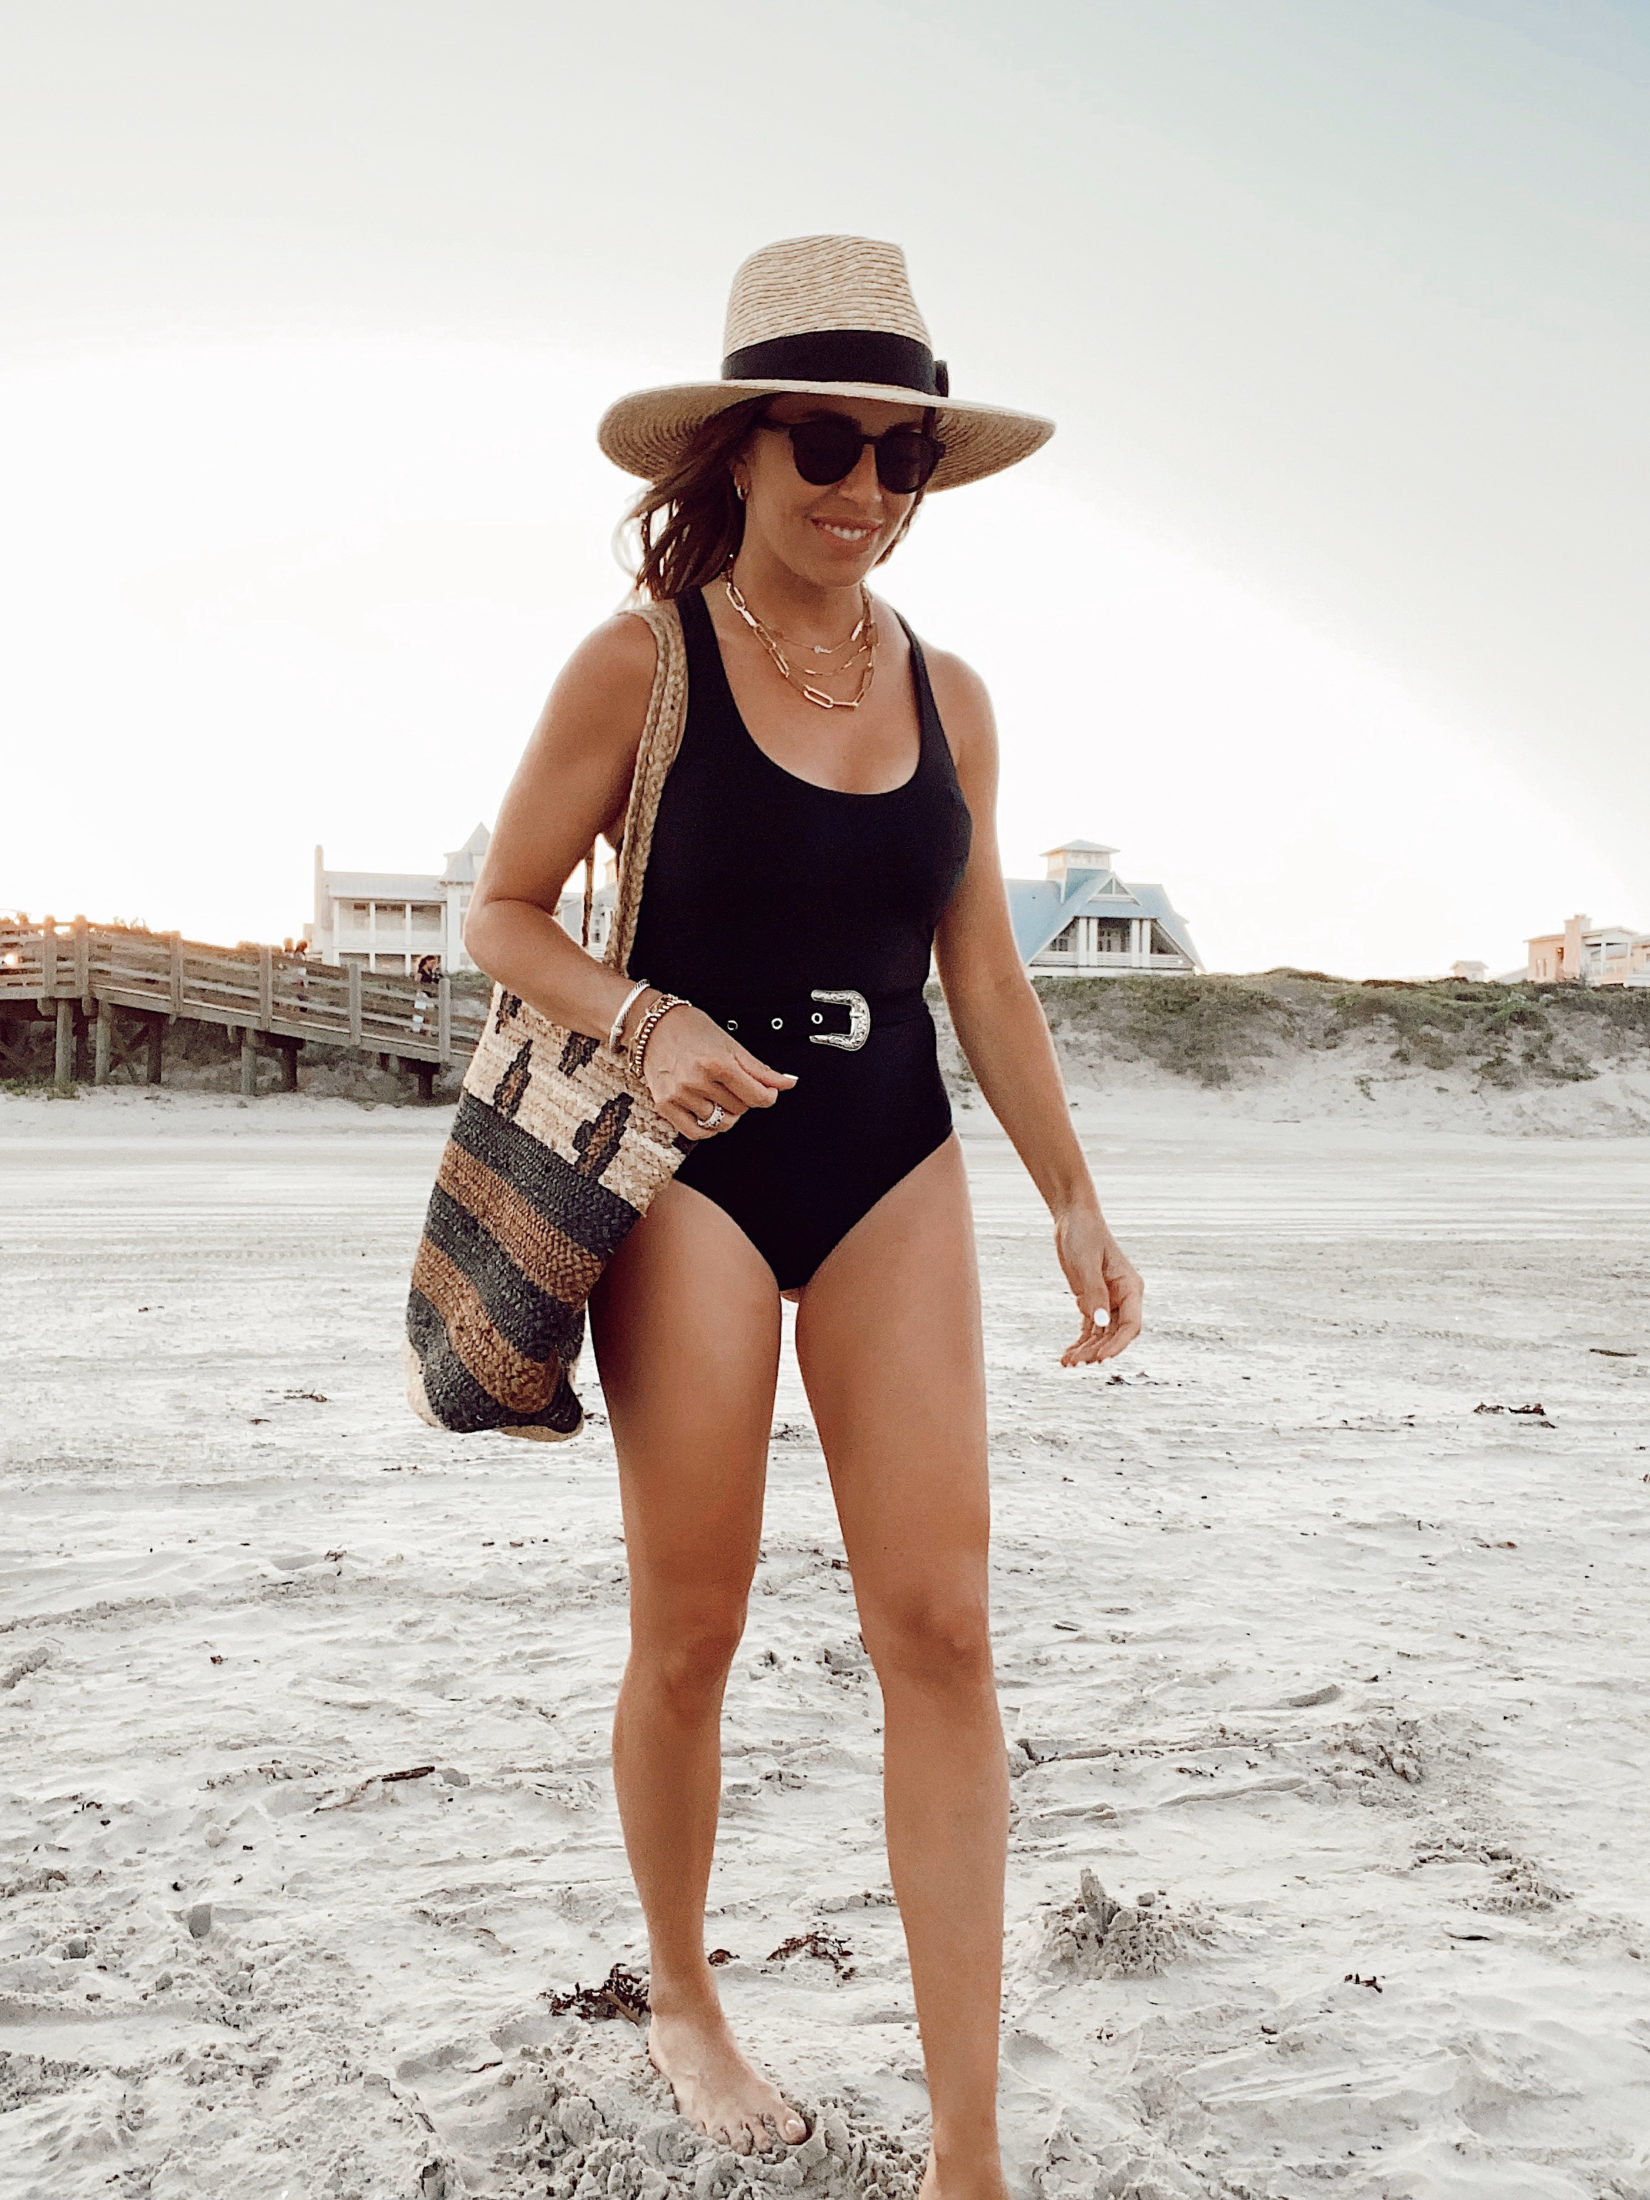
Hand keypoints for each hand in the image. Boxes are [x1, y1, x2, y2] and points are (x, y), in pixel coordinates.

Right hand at [639, 1002, 796, 1140]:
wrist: (654, 1025)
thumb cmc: (693, 1029)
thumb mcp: (731, 1045)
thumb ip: (760, 1070)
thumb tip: (788, 1083)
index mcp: (718, 1063)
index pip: (757, 1097)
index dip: (768, 1096)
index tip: (766, 1092)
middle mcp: (697, 1080)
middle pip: (740, 1110)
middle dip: (743, 1100)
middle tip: (732, 1083)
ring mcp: (680, 1094)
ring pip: (720, 1123)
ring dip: (725, 1113)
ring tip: (718, 1094)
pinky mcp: (665, 1105)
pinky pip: (695, 1132)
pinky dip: (708, 1128)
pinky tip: (709, 1113)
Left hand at [1055, 1203, 1142, 1365]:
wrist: (1073, 1218)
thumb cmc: (1084, 1234)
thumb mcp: (1086, 1263)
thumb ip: (1094, 1293)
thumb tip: (1101, 1323)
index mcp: (1131, 1287)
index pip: (1131, 1325)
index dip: (1118, 1345)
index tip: (1101, 1359)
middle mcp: (1123, 1297)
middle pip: (1115, 1334)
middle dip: (1098, 1351)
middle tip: (1076, 1363)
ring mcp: (1109, 1300)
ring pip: (1102, 1335)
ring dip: (1087, 1350)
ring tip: (1068, 1363)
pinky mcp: (1092, 1300)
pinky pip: (1090, 1328)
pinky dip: (1081, 1342)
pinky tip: (1068, 1355)